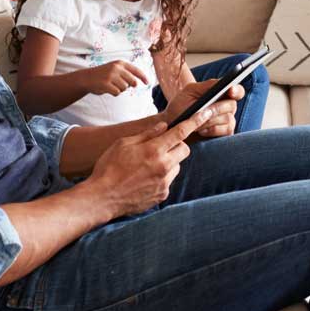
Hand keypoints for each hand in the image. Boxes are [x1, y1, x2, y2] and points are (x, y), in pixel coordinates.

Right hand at [75, 60, 148, 96]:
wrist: (86, 78)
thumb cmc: (103, 75)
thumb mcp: (115, 69)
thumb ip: (126, 74)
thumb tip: (137, 83)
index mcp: (120, 63)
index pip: (136, 70)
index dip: (143, 77)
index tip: (147, 83)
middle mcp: (116, 68)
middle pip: (133, 82)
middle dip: (129, 86)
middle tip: (120, 85)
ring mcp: (111, 76)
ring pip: (124, 88)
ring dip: (119, 89)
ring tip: (111, 85)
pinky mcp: (106, 84)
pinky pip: (117, 93)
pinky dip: (114, 93)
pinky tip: (107, 89)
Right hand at [80, 115, 205, 218]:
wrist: (102, 198)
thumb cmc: (108, 167)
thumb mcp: (123, 144)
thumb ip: (146, 134)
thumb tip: (163, 126)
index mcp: (154, 150)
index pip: (180, 132)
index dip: (195, 121)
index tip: (207, 112)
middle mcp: (163, 166)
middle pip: (184, 149)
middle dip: (176, 145)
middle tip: (159, 147)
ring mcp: (164, 182)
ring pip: (177, 166)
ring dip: (169, 162)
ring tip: (147, 166)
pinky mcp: (162, 195)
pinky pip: (168, 180)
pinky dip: (161, 177)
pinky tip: (144, 179)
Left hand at [163, 78, 243, 139]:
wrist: (174, 123)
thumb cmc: (182, 104)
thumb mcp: (190, 91)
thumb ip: (206, 85)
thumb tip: (221, 84)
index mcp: (222, 93)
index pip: (237, 90)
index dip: (236, 90)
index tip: (230, 90)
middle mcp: (228, 106)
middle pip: (232, 105)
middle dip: (217, 108)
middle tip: (204, 111)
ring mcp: (228, 120)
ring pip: (228, 119)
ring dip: (211, 121)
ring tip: (197, 122)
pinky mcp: (225, 133)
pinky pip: (226, 130)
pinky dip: (213, 130)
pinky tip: (202, 130)